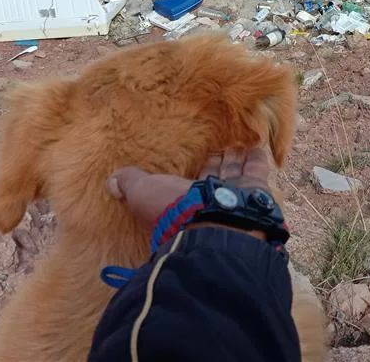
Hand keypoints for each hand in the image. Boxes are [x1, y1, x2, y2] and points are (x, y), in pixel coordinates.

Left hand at [107, 146, 273, 231]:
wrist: (214, 225)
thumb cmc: (176, 211)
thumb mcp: (143, 193)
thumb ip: (130, 185)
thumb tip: (111, 183)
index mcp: (185, 204)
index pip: (189, 185)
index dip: (192, 171)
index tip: (195, 157)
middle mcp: (211, 203)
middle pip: (215, 178)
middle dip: (217, 164)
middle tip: (221, 149)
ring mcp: (235, 197)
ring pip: (236, 173)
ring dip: (237, 158)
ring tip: (240, 144)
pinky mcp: (256, 191)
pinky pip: (257, 169)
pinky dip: (257, 157)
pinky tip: (258, 145)